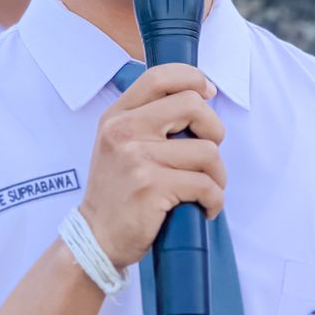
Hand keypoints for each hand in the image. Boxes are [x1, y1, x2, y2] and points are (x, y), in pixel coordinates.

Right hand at [78, 64, 225, 269]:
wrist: (96, 237)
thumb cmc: (117, 191)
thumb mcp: (119, 144)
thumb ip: (148, 119)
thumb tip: (200, 97)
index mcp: (117, 116)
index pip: (160, 77)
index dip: (193, 79)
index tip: (207, 94)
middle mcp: (124, 131)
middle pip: (193, 106)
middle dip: (214, 130)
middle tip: (206, 155)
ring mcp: (137, 159)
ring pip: (207, 152)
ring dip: (217, 175)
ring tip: (204, 189)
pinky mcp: (152, 188)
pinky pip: (206, 186)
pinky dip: (214, 200)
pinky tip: (203, 208)